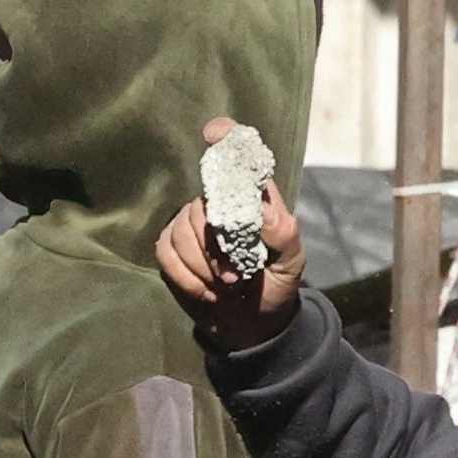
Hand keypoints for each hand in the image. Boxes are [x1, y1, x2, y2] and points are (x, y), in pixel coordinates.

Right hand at [154, 115, 306, 352]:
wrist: (253, 324)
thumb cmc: (276, 285)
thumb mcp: (292, 263)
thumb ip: (284, 234)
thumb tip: (264, 211)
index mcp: (251, 199)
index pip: (236, 158)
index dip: (225, 139)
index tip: (214, 133)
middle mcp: (218, 205)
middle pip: (201, 205)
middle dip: (216, 246)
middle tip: (237, 275)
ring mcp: (191, 225)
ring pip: (182, 231)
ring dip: (204, 267)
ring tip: (226, 286)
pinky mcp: (171, 248)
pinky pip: (165, 252)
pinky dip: (186, 277)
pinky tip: (207, 292)